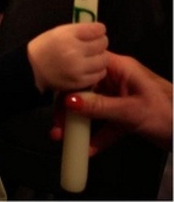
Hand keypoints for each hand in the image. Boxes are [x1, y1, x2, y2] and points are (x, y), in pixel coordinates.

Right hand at [27, 22, 107, 92]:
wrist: (31, 68)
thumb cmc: (45, 46)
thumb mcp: (58, 31)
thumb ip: (79, 30)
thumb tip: (98, 30)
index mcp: (68, 35)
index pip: (97, 30)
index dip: (99, 30)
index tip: (96, 32)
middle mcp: (74, 51)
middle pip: (103, 44)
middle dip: (100, 43)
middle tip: (93, 45)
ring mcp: (78, 68)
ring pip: (104, 60)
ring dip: (100, 57)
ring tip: (92, 57)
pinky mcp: (80, 82)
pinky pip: (99, 74)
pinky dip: (97, 70)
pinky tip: (89, 67)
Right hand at [51, 52, 171, 153]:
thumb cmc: (166, 112)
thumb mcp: (130, 110)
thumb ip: (99, 106)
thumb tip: (68, 101)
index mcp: (119, 68)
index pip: (87, 65)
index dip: (69, 77)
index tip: (53, 93)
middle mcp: (118, 80)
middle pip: (87, 89)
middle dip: (69, 107)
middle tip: (56, 123)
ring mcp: (122, 98)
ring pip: (94, 108)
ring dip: (79, 123)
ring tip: (62, 137)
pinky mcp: (127, 117)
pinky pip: (106, 124)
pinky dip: (97, 136)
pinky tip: (87, 150)